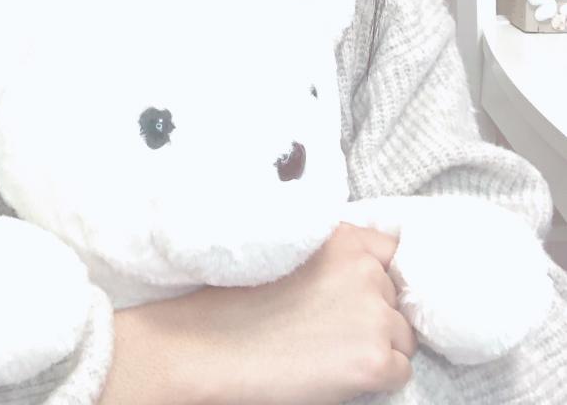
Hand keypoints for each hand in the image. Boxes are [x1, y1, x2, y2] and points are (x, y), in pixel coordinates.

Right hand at [154, 222, 417, 404]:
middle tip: (329, 326)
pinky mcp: (375, 360)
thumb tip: (371, 273)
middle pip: (396, 297)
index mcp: (343, 237)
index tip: (356, 294)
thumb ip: (334, 253)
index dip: (377, 275)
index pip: (391, 251)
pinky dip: (377, 377)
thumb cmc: (238, 301)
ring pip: (403, 336)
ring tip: (329, 350)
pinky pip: (400, 371)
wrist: (212, 348)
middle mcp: (365, 270)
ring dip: (378, 344)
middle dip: (374, 312)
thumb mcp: (290, 251)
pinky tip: (336, 372)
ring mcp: (373, 315)